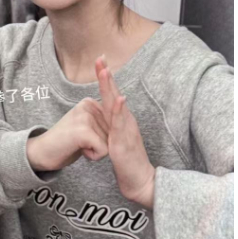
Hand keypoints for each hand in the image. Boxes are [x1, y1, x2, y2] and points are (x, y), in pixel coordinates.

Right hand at [26, 97, 108, 171]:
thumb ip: (100, 121)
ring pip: (110, 143)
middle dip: (99, 144)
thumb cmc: (65, 143)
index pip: (114, 124)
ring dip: (95, 150)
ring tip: (77, 145)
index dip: (101, 137)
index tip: (80, 135)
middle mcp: (88, 106)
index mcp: (90, 102)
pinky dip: (93, 156)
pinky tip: (77, 149)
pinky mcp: (84, 131)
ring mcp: (86, 118)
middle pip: (113, 133)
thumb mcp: (84, 127)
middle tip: (78, 141)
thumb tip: (122, 121)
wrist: (41, 152)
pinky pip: (104, 151)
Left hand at [96, 56, 154, 208]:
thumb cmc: (127, 161)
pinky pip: (122, 125)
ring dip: (111, 88)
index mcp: (122, 120)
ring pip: (117, 105)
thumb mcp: (116, 139)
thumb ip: (111, 127)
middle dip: (107, 76)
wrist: (138, 180)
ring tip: (105, 71)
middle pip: (115, 94)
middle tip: (100, 58)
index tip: (99, 62)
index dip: (105, 79)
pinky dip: (120, 111)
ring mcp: (126, 130)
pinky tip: (118, 99)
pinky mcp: (124, 142)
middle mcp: (125, 121)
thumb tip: (104, 117)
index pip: (112, 95)